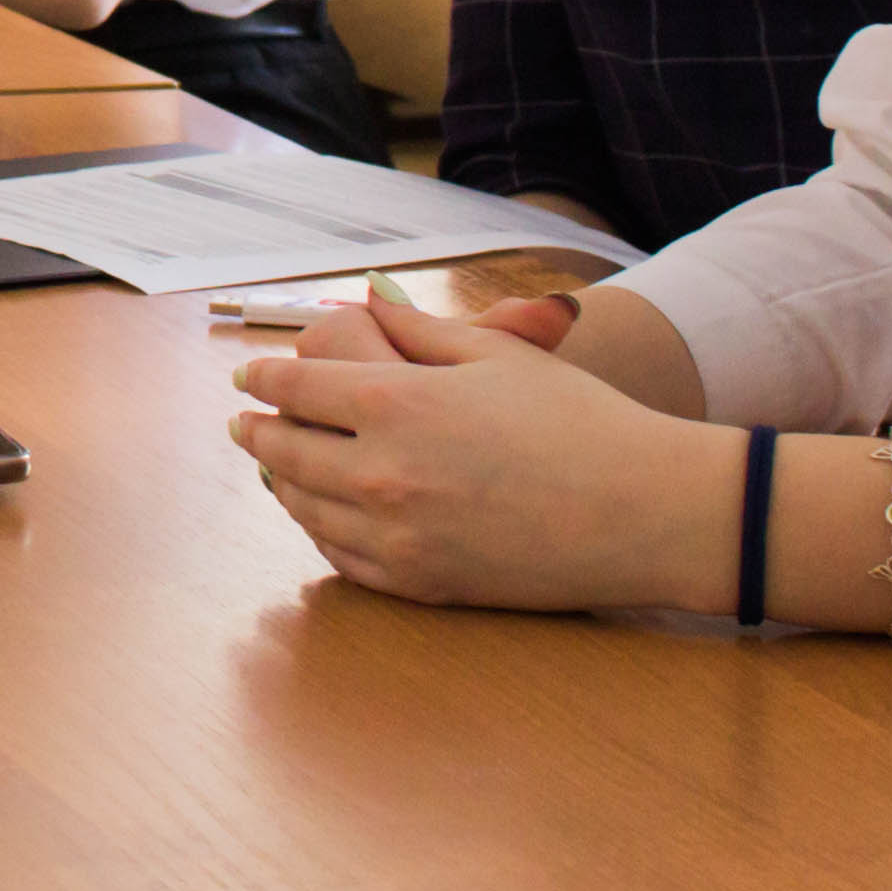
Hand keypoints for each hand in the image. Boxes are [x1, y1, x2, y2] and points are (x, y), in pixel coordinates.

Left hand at [227, 296, 735, 613]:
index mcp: (395, 404)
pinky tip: (324, 517)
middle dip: (259, 432)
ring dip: (283, 483)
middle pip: (286, 451)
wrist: (644, 511)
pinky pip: (343, 558)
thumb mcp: (495, 354)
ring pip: (307, 508)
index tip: (250, 376)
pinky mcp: (422, 584)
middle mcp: (381, 473)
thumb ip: (417, 332)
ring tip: (277, 468)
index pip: (296, 387)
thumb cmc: (579, 420)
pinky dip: (321, 532)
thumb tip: (365, 306)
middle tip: (247, 423)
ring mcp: (398, 537)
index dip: (265, 379)